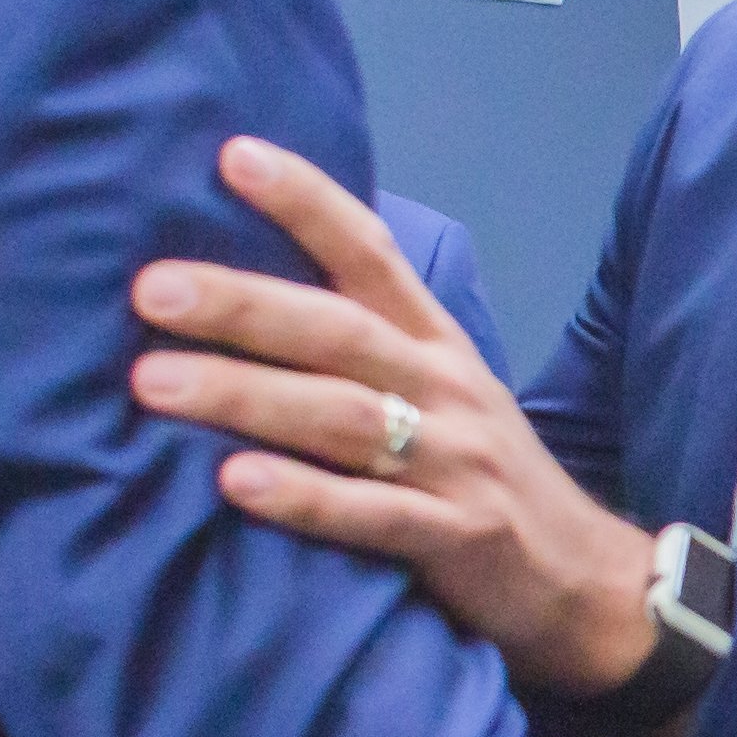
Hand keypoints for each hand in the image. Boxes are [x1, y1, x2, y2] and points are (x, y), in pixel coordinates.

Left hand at [131, 137, 669, 697]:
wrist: (586, 581)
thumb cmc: (482, 480)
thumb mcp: (442, 395)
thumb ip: (363, 350)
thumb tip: (241, 298)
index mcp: (435, 344)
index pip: (371, 253)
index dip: (307, 202)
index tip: (233, 155)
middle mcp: (446, 389)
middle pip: (339, 331)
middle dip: (243, 304)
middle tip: (151, 289)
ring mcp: (456, 463)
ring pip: (343, 417)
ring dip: (246, 396)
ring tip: (154, 384)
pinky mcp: (459, 538)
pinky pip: (372, 515)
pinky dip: (303, 497)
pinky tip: (235, 484)